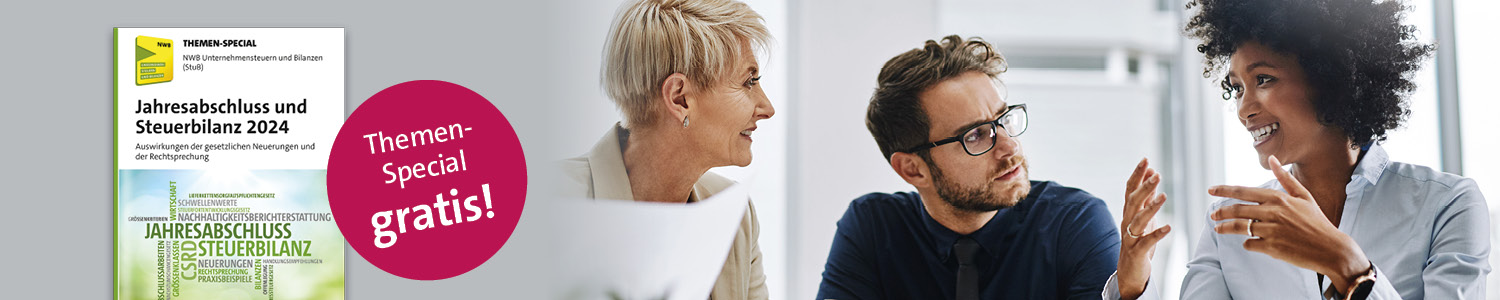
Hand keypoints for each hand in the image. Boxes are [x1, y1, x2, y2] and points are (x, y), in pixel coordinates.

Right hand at [1118, 158, 1170, 299]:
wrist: (1129, 271)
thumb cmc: (1138, 242)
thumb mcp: (1143, 217)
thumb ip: (1147, 197)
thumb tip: (1152, 175)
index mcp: (1128, 213)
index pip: (1130, 190)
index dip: (1137, 175)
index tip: (1146, 160)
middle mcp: (1127, 222)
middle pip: (1133, 201)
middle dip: (1144, 187)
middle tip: (1156, 174)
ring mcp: (1130, 237)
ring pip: (1138, 220)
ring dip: (1151, 207)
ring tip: (1164, 196)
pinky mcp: (1137, 252)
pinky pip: (1146, 242)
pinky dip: (1157, 234)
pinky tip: (1169, 228)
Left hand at [1208, 155, 1370, 294]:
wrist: (1331, 248)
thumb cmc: (1316, 222)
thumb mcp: (1304, 196)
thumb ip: (1285, 178)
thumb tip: (1273, 158)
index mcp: (1279, 198)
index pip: (1244, 191)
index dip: (1224, 190)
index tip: (1211, 190)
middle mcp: (1273, 212)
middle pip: (1237, 209)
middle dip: (1221, 212)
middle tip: (1213, 215)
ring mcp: (1272, 230)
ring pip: (1240, 227)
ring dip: (1226, 228)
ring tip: (1218, 229)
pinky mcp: (1272, 247)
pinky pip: (1250, 244)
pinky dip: (1247, 244)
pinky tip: (1249, 243)